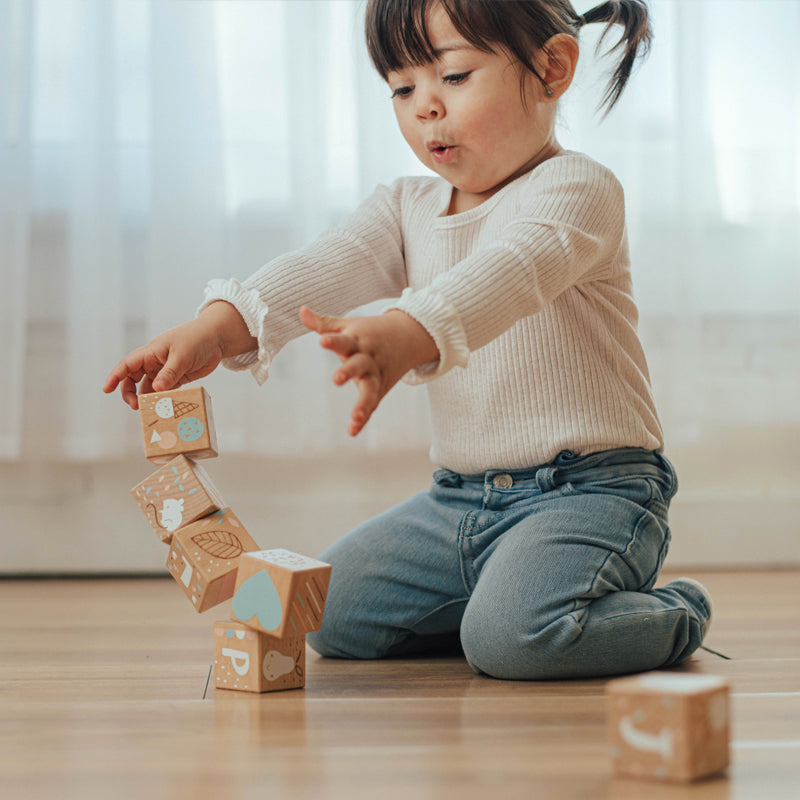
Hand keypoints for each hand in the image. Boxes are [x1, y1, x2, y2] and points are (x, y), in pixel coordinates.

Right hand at [103, 301, 255, 408]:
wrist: (217, 338)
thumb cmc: (196, 339)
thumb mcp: (182, 356)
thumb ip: (169, 373)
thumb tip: (155, 390)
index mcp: (151, 352)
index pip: (127, 365)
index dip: (115, 377)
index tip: (106, 390)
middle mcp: (155, 362)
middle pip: (134, 379)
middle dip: (131, 393)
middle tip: (136, 407)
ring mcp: (166, 370)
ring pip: (150, 387)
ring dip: (148, 398)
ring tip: (152, 410)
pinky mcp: (178, 377)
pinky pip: (166, 391)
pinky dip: (164, 399)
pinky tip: (166, 407)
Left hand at [300, 306, 437, 436]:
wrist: (408, 337)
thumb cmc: (370, 331)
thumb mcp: (349, 325)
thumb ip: (324, 323)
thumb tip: (301, 310)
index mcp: (358, 341)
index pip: (343, 340)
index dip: (333, 341)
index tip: (322, 341)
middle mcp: (368, 358)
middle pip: (358, 365)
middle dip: (349, 371)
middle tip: (336, 379)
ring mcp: (376, 375)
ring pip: (370, 390)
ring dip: (363, 402)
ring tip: (354, 415)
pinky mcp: (380, 390)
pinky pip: (371, 406)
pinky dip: (363, 419)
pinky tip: (352, 430)